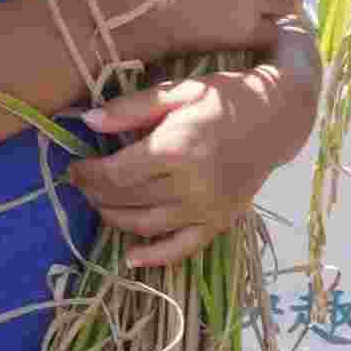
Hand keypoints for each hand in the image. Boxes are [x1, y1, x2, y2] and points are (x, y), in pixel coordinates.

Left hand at [70, 55, 317, 271]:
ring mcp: (208, 208)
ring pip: (147, 226)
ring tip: (98, 205)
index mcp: (178, 149)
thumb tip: (87, 122)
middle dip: (96, 194)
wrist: (277, 118)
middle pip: (128, 200)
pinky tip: (131, 259)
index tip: (73, 168)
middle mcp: (193, 185)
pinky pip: (184, 248)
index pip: (117, 174)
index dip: (88, 175)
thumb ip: (130, 109)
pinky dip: (155, 257)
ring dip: (115, 220)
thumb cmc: (224, 99)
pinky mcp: (221, 222)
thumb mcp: (177, 91)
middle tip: (80, 185)